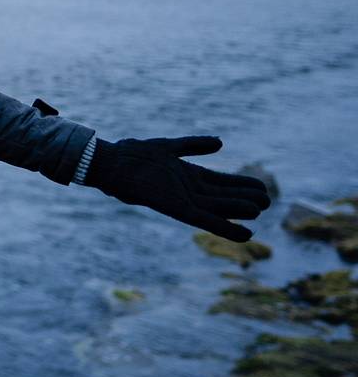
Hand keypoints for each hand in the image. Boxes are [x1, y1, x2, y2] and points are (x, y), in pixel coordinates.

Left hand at [86, 135, 273, 240]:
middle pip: (223, 196)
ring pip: (218, 208)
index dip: (240, 185)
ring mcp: (182, 199)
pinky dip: (224, 227)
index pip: (221, 182)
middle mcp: (188, 190)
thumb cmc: (134, 155)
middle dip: (245, 198)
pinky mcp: (175, 208)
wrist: (109, 162)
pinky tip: (244, 234)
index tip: (261, 187)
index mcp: (188, 176)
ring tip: (259, 211)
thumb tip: (221, 143)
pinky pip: (204, 221)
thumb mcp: (168, 147)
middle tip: (268, 201)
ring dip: (238, 211)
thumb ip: (193, 145)